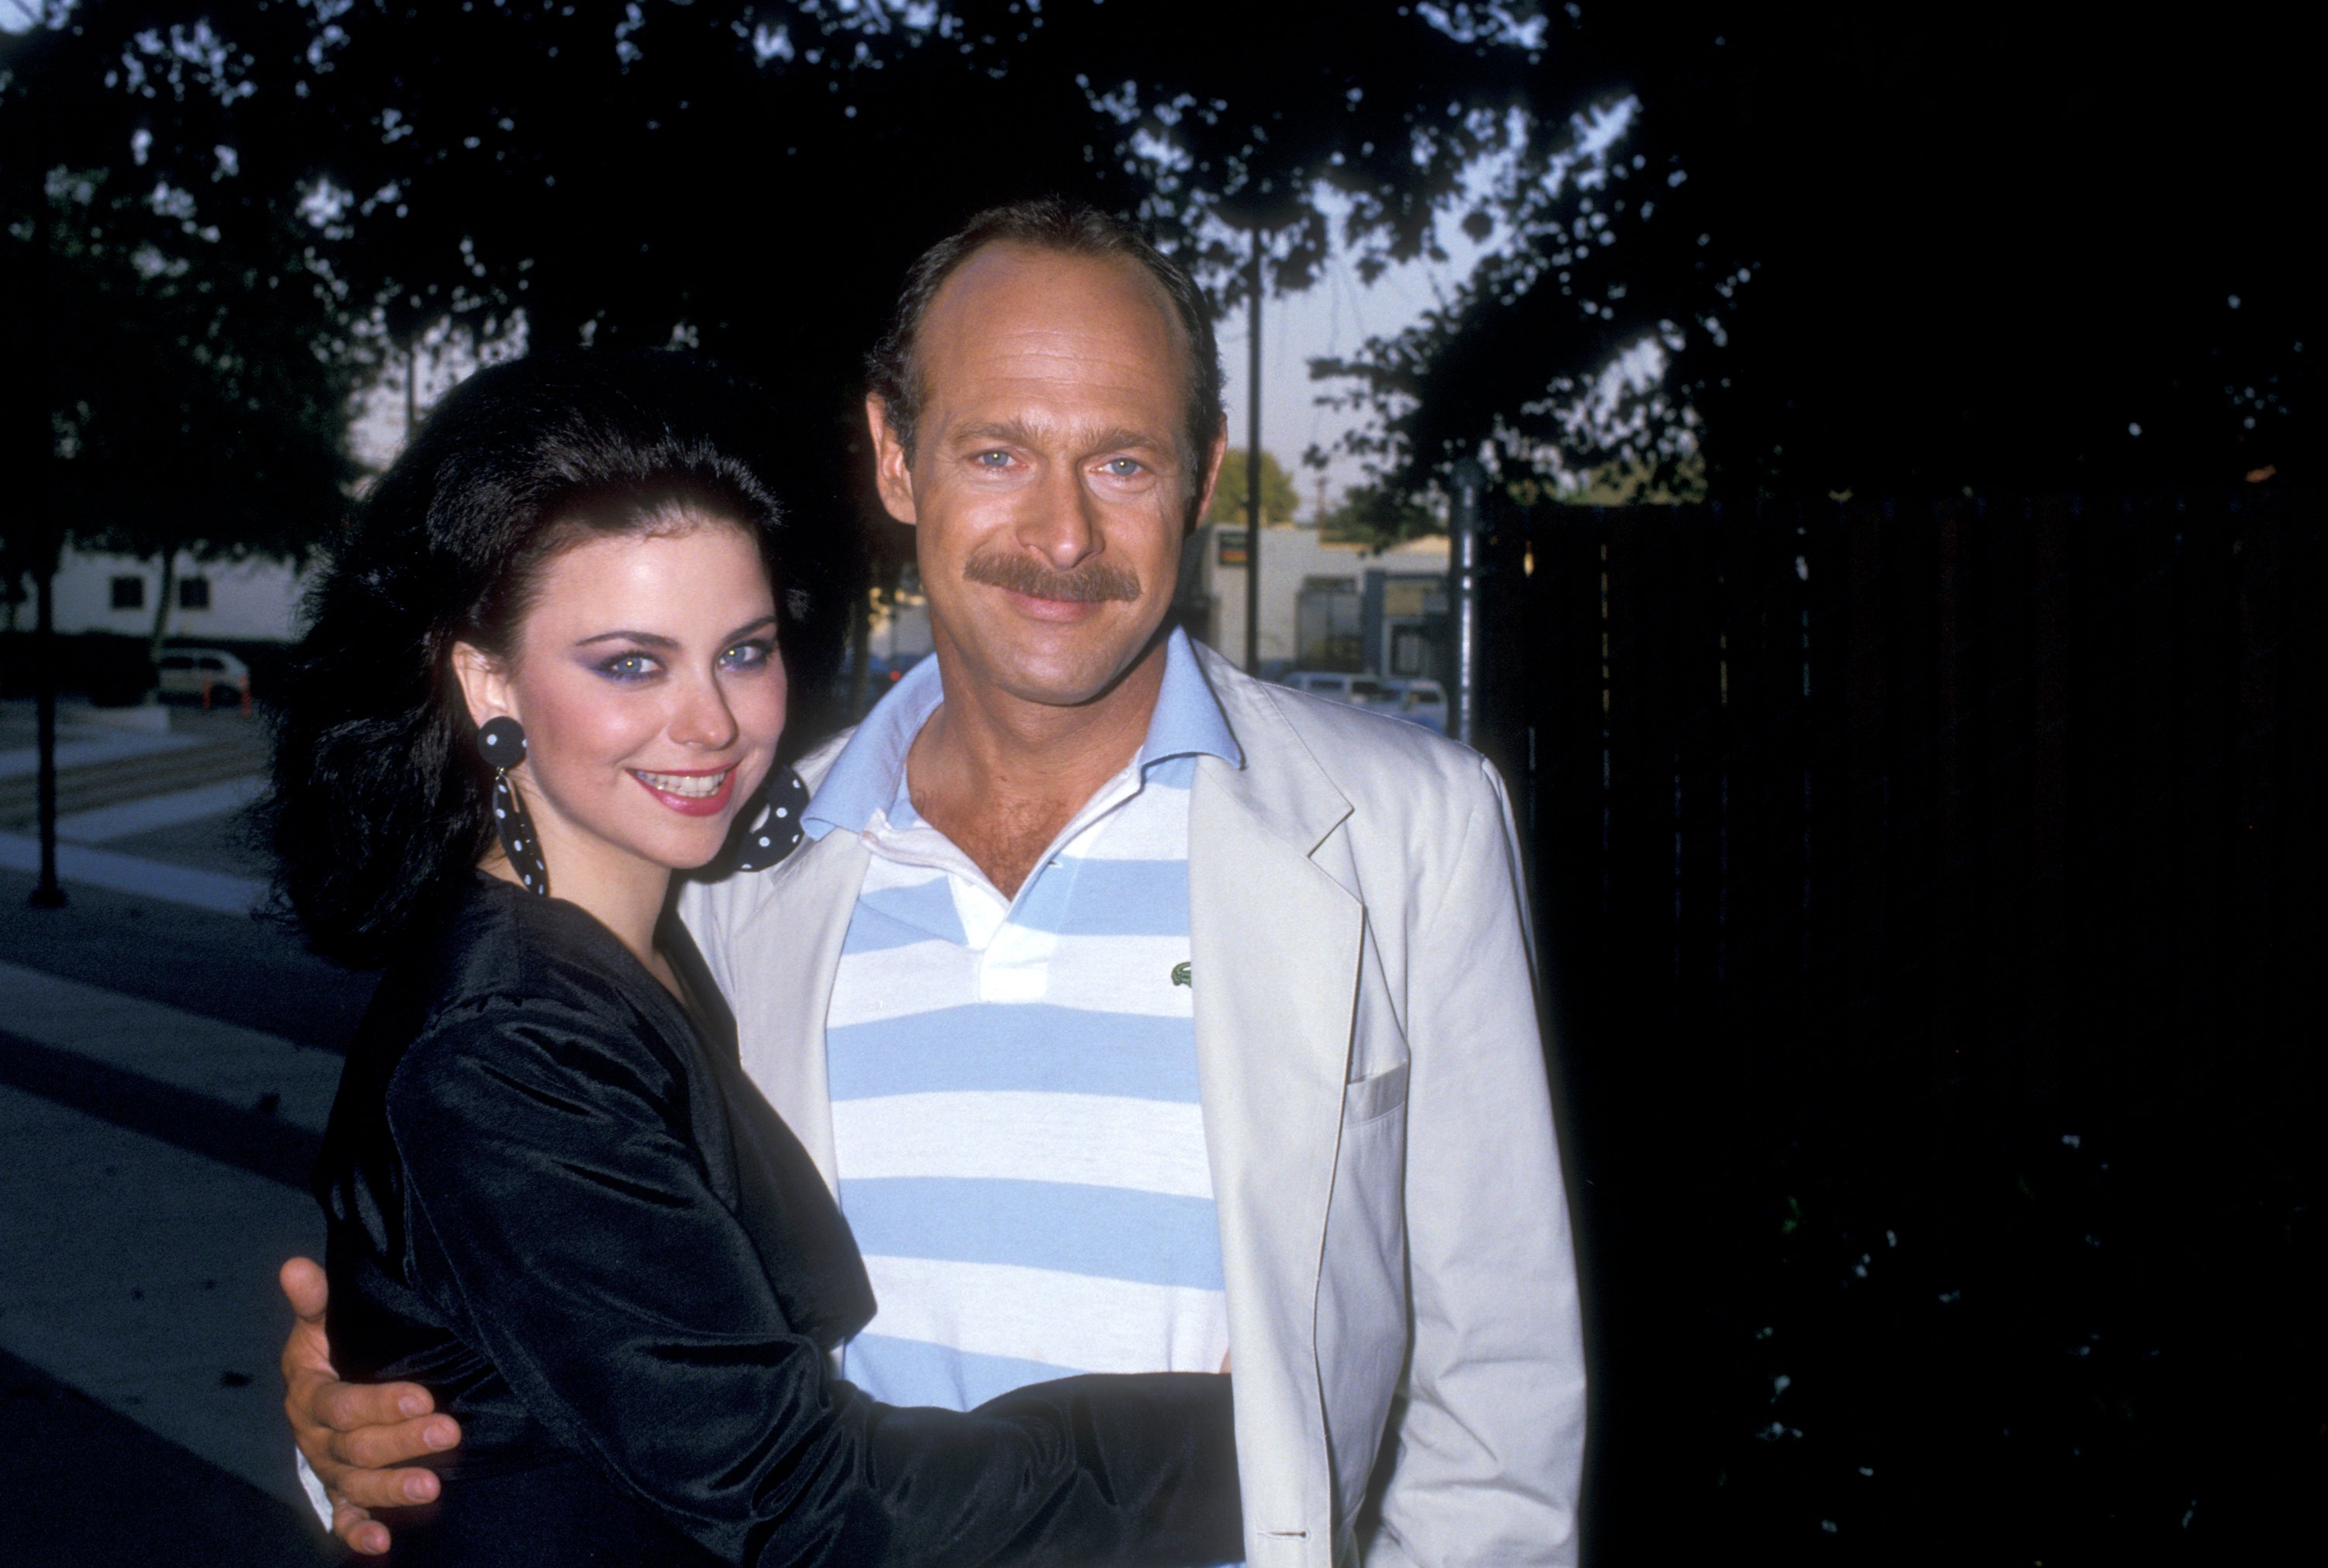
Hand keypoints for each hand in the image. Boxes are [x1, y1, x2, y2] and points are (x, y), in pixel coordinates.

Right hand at [279, 1257, 462, 1555]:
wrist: (318, 1391)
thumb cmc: (331, 1348)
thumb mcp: (322, 1322)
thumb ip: (316, 1300)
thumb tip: (296, 1267)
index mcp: (309, 1393)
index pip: (340, 1404)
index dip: (379, 1405)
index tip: (423, 1398)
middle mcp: (315, 1437)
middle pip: (355, 1447)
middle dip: (403, 1442)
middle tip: (449, 1432)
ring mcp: (328, 1469)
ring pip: (356, 1486)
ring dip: (392, 1489)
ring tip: (432, 1487)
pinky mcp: (340, 1494)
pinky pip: (344, 1520)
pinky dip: (361, 1534)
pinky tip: (384, 1544)